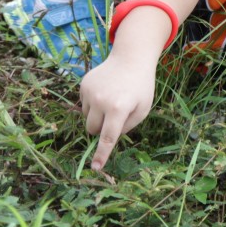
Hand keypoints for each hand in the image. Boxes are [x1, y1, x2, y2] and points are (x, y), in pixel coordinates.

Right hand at [80, 52, 158, 169]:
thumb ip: (127, 126)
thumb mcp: (143, 109)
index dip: (101, 154)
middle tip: (116, 116)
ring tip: (113, 100)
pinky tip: (105, 91)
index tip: (96, 167)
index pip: (108, 137)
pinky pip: (83, 104)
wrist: (131, 59)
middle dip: (101, 129)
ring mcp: (89, 92)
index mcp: (119, 108)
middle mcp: (101, 101)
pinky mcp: (83, 85)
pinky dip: (93, 103)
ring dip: (97, 115)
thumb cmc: (141, 87)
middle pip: (92, 129)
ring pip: (87, 118)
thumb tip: (109, 138)